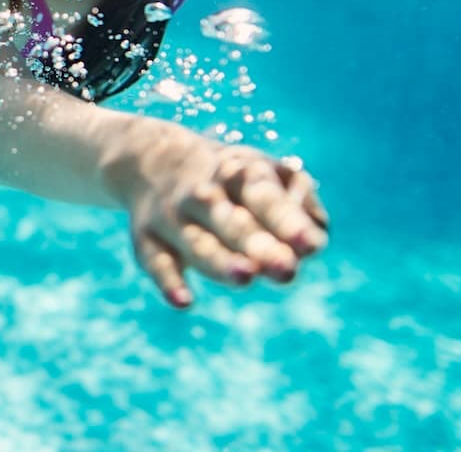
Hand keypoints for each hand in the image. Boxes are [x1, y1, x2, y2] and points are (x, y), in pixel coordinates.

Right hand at [106, 128, 329, 308]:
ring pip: (197, 242)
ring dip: (219, 260)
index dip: (287, 219)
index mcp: (240, 173)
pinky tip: (183, 301)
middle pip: (232, 220)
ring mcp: (172, 216)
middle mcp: (203, 193)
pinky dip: (167, 281)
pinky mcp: (146, 240)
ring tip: (246, 277)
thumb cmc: (232, 178)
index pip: (265, 196)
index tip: (310, 245)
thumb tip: (313, 242)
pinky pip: (154, 261)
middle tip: (286, 270)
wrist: (151, 159)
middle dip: (258, 244)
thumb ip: (301, 203)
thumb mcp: (268, 172)